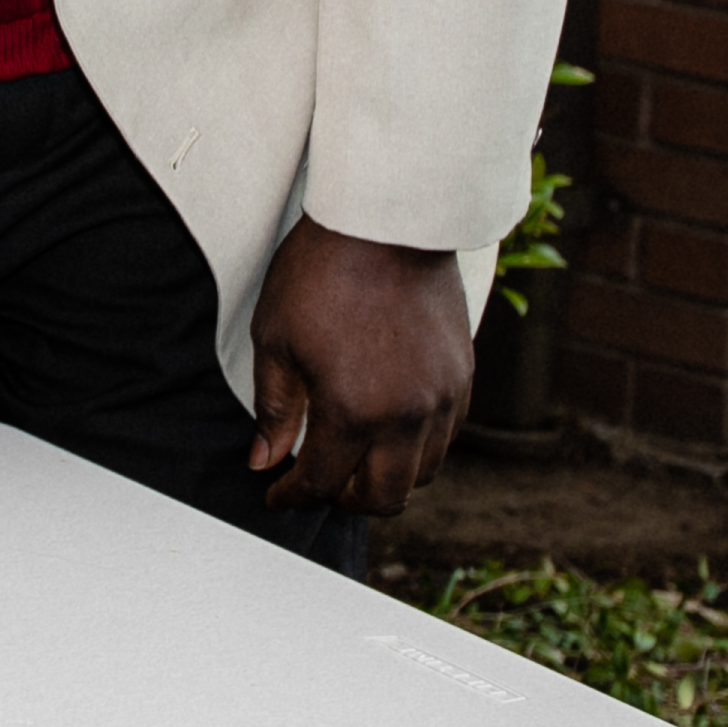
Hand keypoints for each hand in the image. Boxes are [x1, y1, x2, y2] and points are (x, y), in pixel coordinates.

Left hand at [246, 217, 475, 516]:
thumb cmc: (321, 274)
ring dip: (386, 480)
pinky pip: (445, 438)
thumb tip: (265, 461)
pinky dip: (416, 450)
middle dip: (345, 501)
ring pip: (422, 473)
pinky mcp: (463, 379)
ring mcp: (443, 400)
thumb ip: (274, 409)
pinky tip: (386, 432)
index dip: (294, 495)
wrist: (387, 225)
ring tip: (351, 462)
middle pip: (384, 496)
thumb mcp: (276, 341)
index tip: (276, 494)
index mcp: (353, 410)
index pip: (323, 481)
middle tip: (316, 486)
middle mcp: (407, 416)